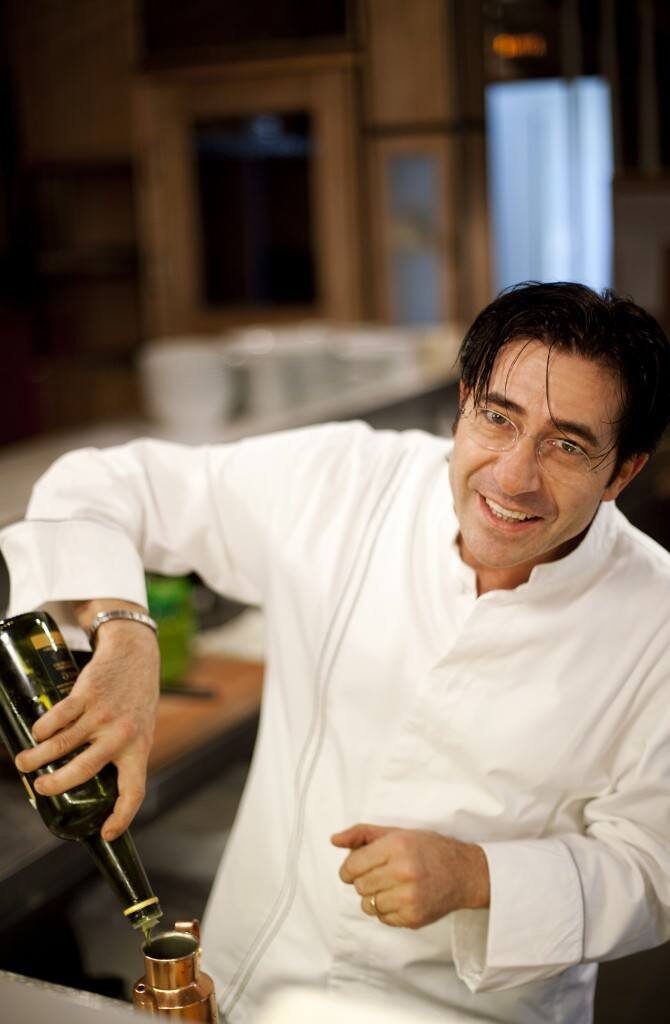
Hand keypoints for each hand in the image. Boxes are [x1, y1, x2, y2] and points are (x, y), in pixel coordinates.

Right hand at [14, 613, 159, 840]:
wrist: (135, 653)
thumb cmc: (135, 696)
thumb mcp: (139, 728)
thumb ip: (122, 752)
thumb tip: (89, 781)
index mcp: (139, 748)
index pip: (134, 790)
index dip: (121, 816)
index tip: (106, 833)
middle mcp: (122, 734)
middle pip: (82, 771)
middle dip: (55, 785)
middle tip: (40, 787)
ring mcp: (103, 714)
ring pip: (62, 744)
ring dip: (37, 757)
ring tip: (24, 762)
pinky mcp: (86, 694)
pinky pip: (58, 717)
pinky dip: (42, 728)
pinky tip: (37, 732)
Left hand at [332, 823, 489, 928]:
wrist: (464, 873)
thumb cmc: (427, 849)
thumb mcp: (396, 832)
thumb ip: (362, 834)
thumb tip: (333, 840)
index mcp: (396, 846)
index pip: (352, 866)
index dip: (348, 869)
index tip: (354, 869)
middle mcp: (403, 872)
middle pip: (359, 886)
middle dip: (363, 881)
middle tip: (379, 875)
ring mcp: (409, 897)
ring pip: (368, 905)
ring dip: (373, 897)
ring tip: (390, 887)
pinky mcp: (414, 917)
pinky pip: (383, 919)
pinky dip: (386, 911)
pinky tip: (399, 898)